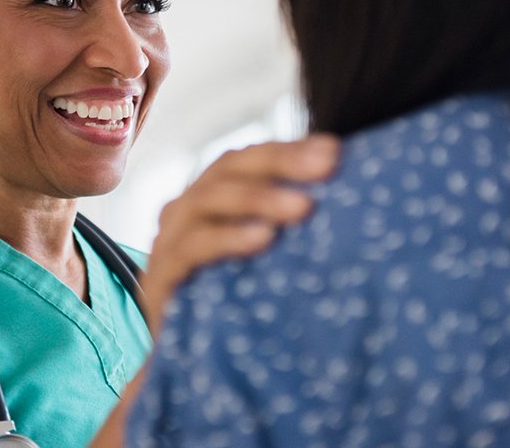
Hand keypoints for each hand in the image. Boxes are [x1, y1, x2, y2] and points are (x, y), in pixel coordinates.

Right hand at [139, 134, 338, 335]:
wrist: (185, 359)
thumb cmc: (231, 300)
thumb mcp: (261, 257)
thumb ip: (287, 224)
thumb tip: (348, 196)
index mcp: (211, 196)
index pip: (248, 159)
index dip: (288, 150)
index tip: (334, 152)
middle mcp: (187, 209)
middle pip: (229, 169)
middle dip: (280, 163)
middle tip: (326, 166)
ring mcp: (169, 240)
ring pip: (210, 200)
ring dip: (259, 198)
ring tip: (304, 207)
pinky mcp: (160, 277)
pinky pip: (192, 247)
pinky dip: (228, 238)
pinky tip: (263, 239)